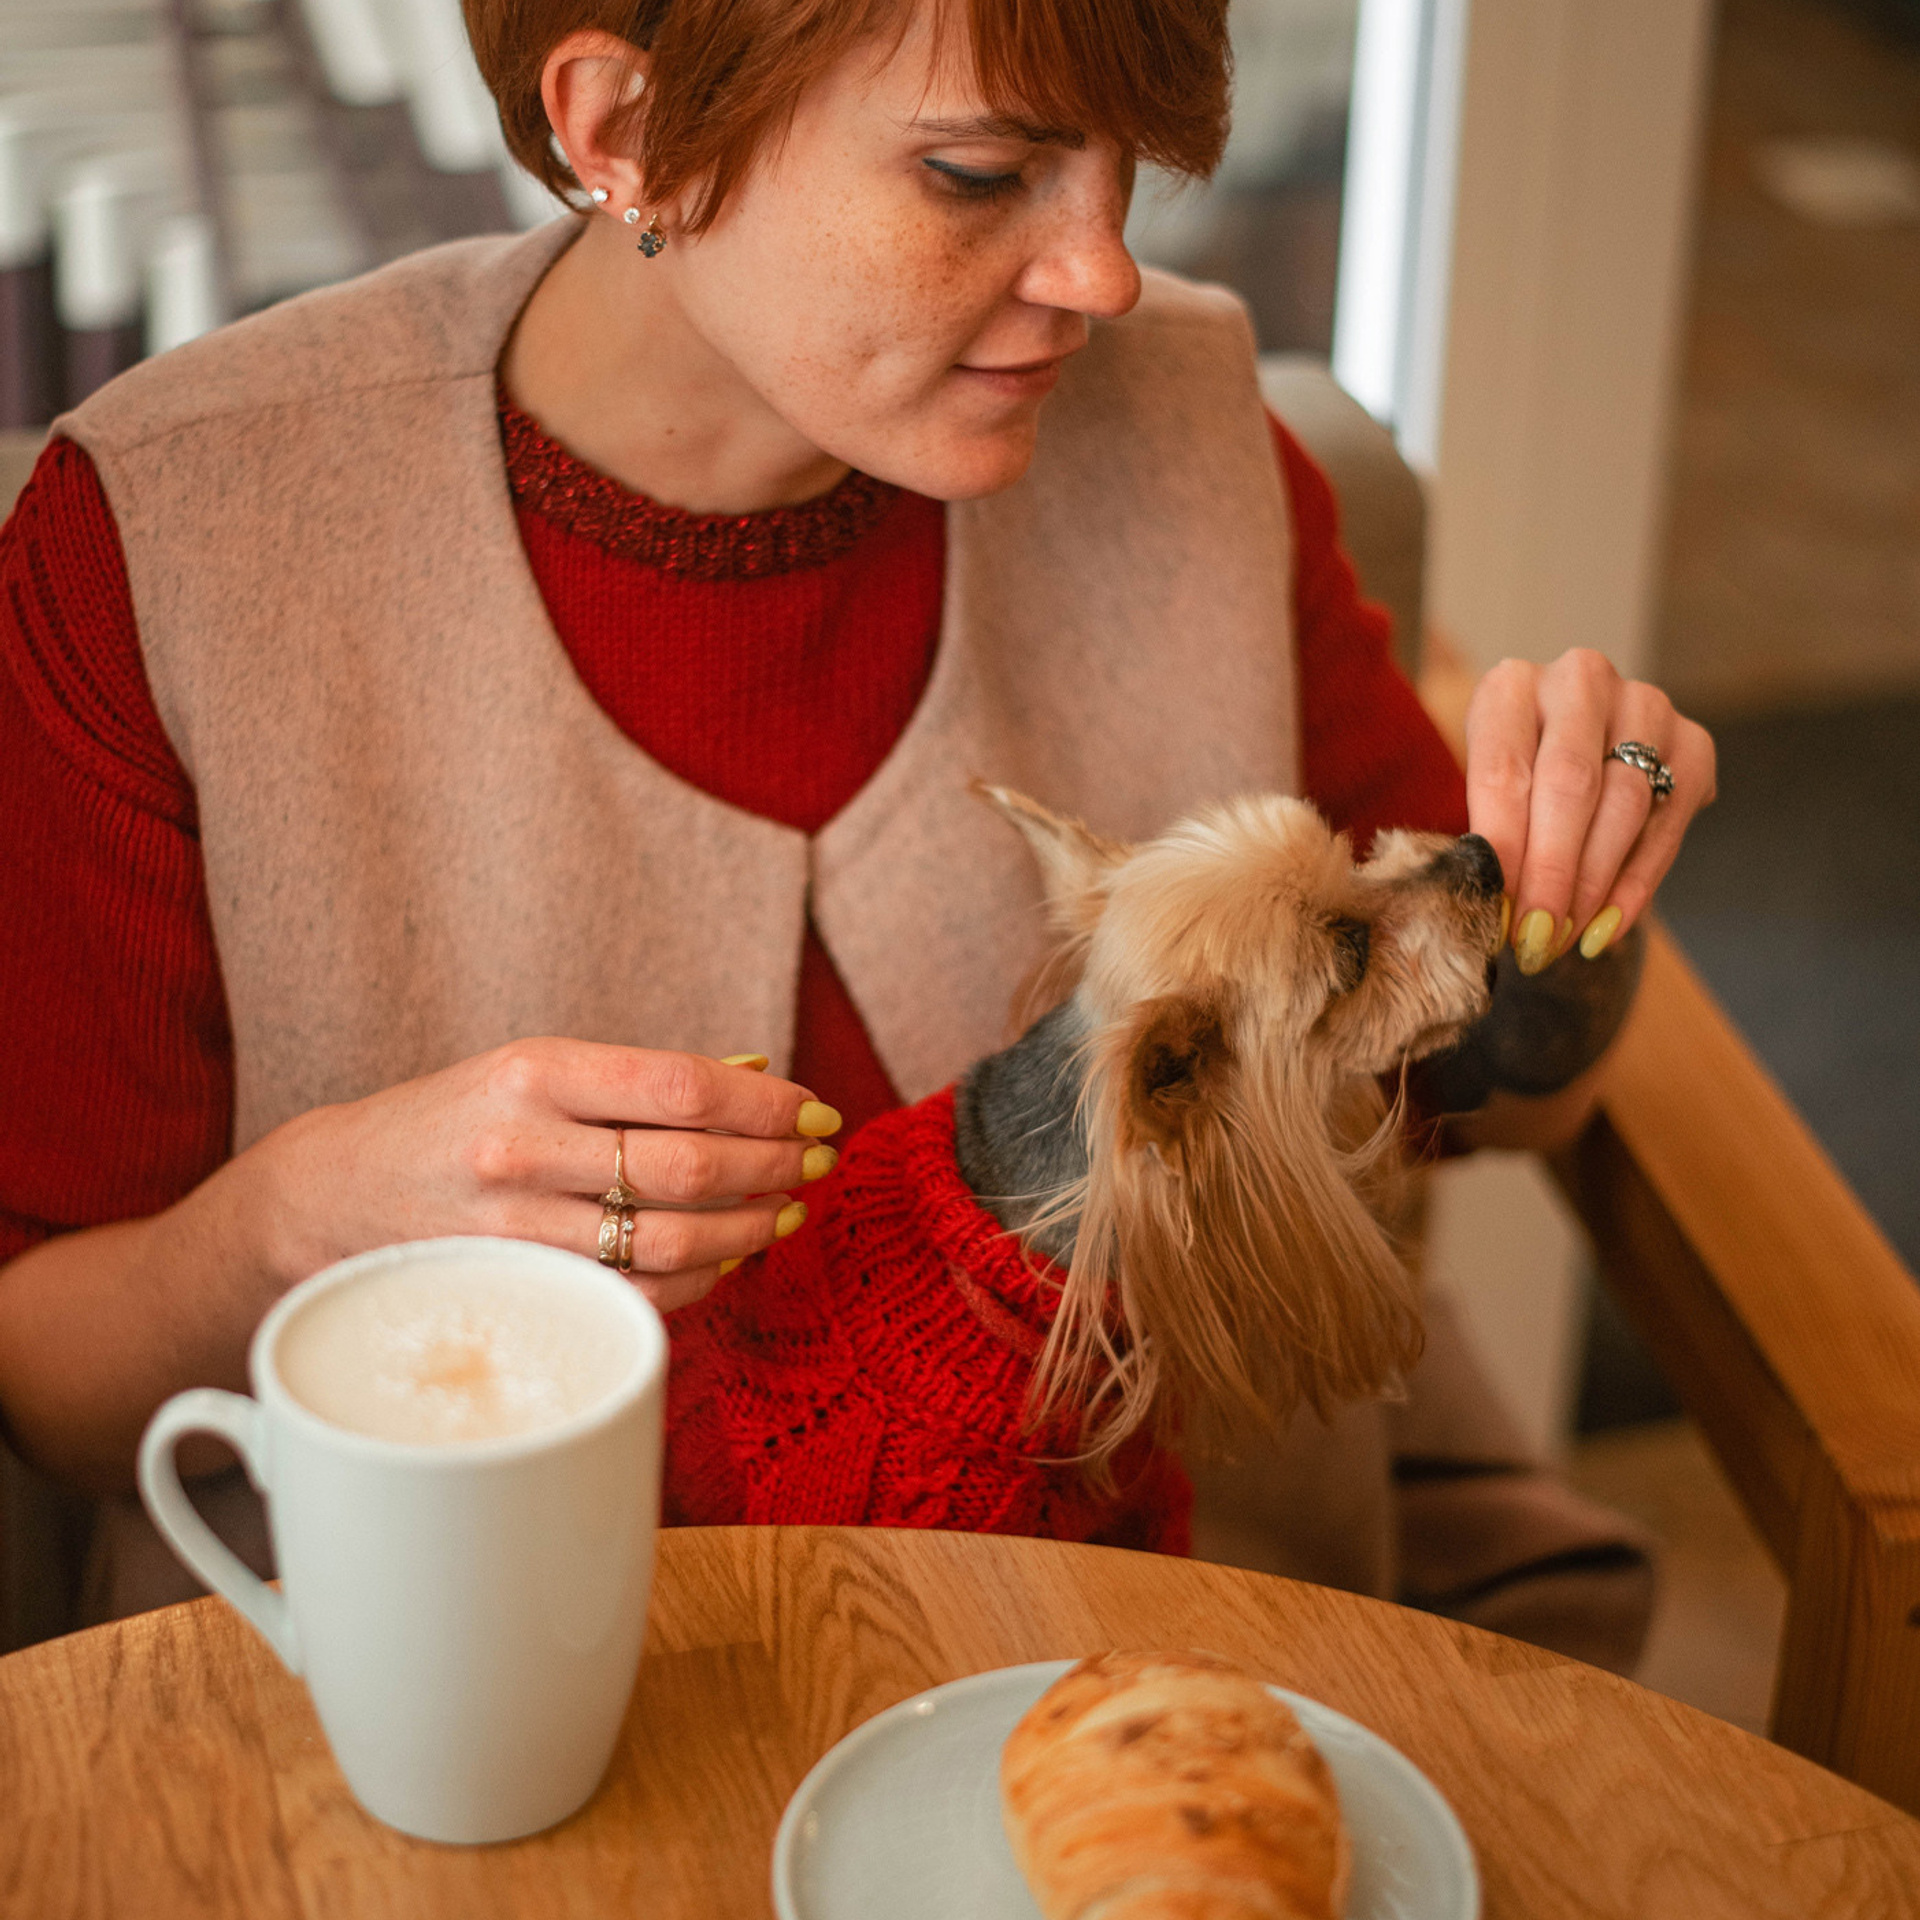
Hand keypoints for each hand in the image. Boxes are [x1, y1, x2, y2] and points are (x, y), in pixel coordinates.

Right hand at [258, 1040, 839, 1312]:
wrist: (335, 1192)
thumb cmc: (457, 1119)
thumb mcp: (536, 1070)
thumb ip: (640, 1078)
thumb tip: (758, 1080)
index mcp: (537, 1071)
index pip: (682, 1087)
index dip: (767, 1106)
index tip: (818, 1113)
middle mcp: (523, 1145)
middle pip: (688, 1166)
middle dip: (775, 1165)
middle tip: (820, 1162)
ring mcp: (516, 1225)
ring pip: (670, 1241)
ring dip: (750, 1228)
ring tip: (788, 1209)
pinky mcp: (517, 1286)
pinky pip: (635, 1295)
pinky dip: (700, 1281)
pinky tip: (730, 1258)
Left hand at [1464, 650, 1715, 973]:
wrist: (1569, 750)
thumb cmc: (1510, 782)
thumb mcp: (1480, 796)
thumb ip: (1488, 841)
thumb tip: (1501, 916)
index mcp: (1510, 687)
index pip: (1503, 770)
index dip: (1502, 845)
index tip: (1497, 908)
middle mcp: (1581, 682)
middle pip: (1569, 784)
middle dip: (1552, 871)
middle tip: (1536, 937)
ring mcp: (1645, 705)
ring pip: (1625, 804)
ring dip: (1594, 883)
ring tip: (1564, 939)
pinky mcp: (1693, 742)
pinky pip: (1667, 823)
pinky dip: (1636, 884)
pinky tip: (1607, 928)